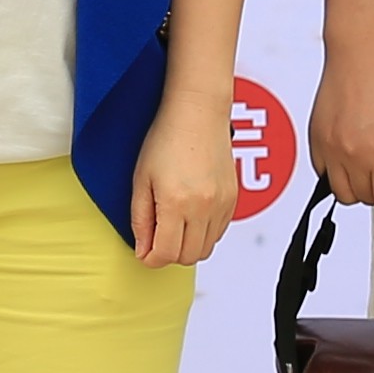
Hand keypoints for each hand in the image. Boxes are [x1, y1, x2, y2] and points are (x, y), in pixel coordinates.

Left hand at [125, 80, 241, 271]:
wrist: (198, 112)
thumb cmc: (166, 139)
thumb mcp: (141, 180)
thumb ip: (140, 219)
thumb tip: (143, 250)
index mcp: (176, 202)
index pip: (166, 253)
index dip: (150, 259)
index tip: (143, 253)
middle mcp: (203, 207)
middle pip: (188, 257)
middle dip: (168, 255)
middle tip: (156, 240)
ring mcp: (222, 204)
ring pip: (206, 249)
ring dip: (187, 246)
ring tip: (173, 226)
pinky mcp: (233, 199)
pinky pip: (219, 233)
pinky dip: (204, 234)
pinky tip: (190, 216)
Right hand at [311, 26, 373, 215]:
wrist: (360, 51)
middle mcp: (351, 153)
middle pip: (363, 198)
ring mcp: (330, 147)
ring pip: (339, 191)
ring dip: (355, 187)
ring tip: (366, 172)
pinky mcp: (316, 137)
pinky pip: (321, 171)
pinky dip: (334, 171)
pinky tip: (347, 159)